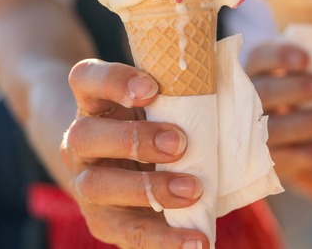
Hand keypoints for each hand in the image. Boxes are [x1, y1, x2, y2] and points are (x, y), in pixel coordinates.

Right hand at [61, 59, 208, 248]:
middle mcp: (79, 140)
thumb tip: (232, 94)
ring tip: (192, 190)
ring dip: (147, 188)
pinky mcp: (102, 220)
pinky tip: (196, 241)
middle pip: (85, 135)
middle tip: (179, 143)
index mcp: (94, 101)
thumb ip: (180, 97)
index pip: (86, 79)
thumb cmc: (155, 123)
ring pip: (97, 185)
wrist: (127, 166)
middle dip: (133, 140)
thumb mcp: (161, 104)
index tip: (151, 87)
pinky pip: (126, 232)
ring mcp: (85, 182)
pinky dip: (163, 238)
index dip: (112, 81)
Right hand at [246, 42, 311, 200]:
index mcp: (258, 72)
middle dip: (298, 88)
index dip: (280, 57)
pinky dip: (307, 154)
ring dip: (307, 122)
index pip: (261, 57)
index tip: (306, 59)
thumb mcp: (309, 80)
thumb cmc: (300, 100)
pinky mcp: (266, 162)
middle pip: (266, 91)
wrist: (294, 145)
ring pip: (274, 127)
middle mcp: (248, 101)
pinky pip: (284, 158)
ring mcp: (254, 134)